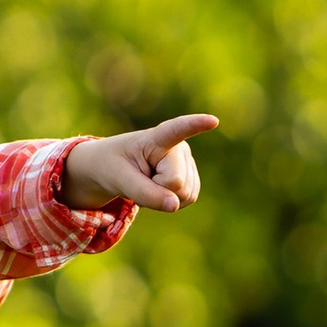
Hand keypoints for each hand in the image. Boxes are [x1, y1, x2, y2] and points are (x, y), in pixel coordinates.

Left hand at [62, 114, 217, 214]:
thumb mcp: (119, 179)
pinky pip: (188, 199)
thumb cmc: (113, 167)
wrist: (115, 169)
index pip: (177, 130)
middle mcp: (179, 147)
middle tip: (140, 178)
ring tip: (148, 181)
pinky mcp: (192, 177)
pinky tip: (159, 189)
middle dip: (156, 190)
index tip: (212, 121)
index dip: (195, 126)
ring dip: (163, 198)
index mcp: (156, 138)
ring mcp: (188, 162)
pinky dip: (171, 202)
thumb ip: (145, 192)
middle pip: (176, 183)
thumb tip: (174, 205)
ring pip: (185, 194)